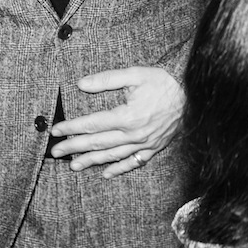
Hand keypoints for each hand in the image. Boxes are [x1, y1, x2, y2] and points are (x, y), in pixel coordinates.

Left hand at [49, 65, 183, 177]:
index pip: (92, 124)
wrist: (193, 94)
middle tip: (55, 152)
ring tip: (73, 165)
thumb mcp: (134, 74)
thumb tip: (82, 84)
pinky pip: (133, 163)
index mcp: (127, 116)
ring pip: (112, 156)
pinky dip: (118, 169)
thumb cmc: (162, 81)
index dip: (71, 127)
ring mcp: (144, 145)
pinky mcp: (153, 148)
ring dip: (91, 161)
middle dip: (74, 147)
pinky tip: (106, 173)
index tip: (55, 130)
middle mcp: (134, 135)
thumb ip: (107, 79)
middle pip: (97, 143)